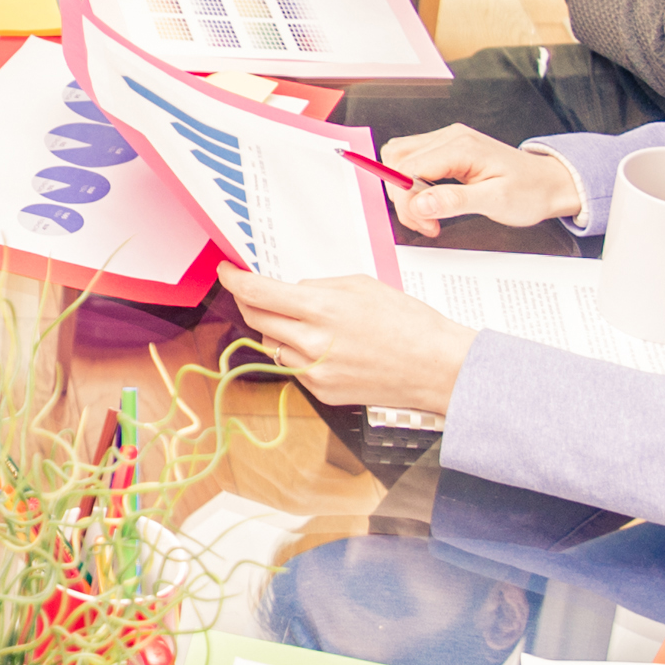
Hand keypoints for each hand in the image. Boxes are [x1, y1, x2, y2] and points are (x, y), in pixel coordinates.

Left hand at [228, 271, 474, 414]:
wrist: (437, 368)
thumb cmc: (409, 323)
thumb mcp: (361, 285)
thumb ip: (318, 287)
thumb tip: (289, 291)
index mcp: (322, 309)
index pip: (258, 294)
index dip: (235, 280)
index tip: (227, 272)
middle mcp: (312, 344)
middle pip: (256, 320)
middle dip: (250, 302)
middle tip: (255, 291)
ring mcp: (315, 373)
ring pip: (272, 345)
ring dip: (277, 329)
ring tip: (308, 322)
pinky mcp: (322, 393)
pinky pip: (294, 367)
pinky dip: (299, 353)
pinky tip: (326, 346)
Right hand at [380, 120, 585, 231]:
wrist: (549, 183)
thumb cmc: (530, 191)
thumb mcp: (496, 201)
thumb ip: (455, 201)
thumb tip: (418, 203)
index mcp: (461, 147)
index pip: (408, 169)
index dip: (407, 201)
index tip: (424, 223)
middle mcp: (450, 137)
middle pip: (397, 161)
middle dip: (404, 198)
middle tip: (427, 223)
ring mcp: (448, 140)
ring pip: (400, 159)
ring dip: (405, 191)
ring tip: (429, 214)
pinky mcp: (448, 149)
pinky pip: (413, 160)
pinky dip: (413, 184)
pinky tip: (431, 202)